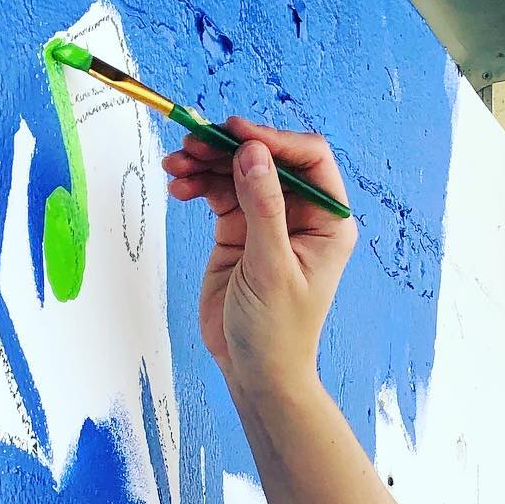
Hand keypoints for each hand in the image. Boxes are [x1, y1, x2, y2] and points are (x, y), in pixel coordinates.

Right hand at [162, 118, 356, 400]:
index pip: (309, 159)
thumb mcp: (271, 268)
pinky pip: (219, 192)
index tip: (235, 133)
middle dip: (230, 147)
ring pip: (239, 171)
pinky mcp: (239, 231)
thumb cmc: (278, 330)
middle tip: (192, 143)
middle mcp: (302, 214)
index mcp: (328, 221)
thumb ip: (263, 208)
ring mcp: (268, 220)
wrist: (254, 370)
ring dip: (207, 162)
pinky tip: (179, 187)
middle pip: (268, 159)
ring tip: (176, 164)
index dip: (274, 139)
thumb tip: (254, 153)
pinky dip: (199, 183)